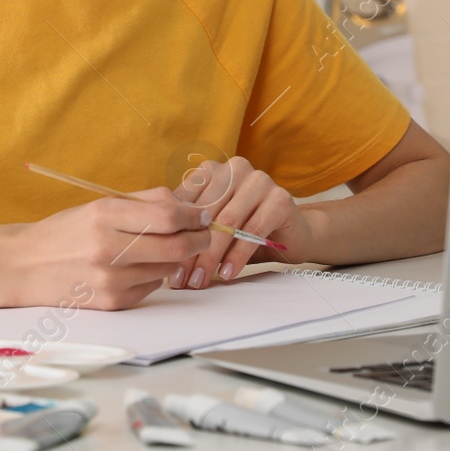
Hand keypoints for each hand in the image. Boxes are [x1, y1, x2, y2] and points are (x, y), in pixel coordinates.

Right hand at [13, 188, 213, 309]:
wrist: (27, 266)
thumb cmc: (67, 232)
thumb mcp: (98, 206)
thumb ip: (144, 202)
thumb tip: (188, 208)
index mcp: (104, 215)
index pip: (168, 216)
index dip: (193, 216)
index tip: (202, 215)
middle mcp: (108, 248)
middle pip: (176, 247)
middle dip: (198, 240)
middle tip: (202, 234)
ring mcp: (110, 279)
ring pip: (167, 269)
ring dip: (174, 259)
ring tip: (159, 249)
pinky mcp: (112, 302)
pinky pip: (151, 288)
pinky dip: (153, 276)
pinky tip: (135, 268)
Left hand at [170, 156, 315, 288]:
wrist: (292, 234)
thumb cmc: (245, 231)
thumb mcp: (212, 226)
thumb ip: (189, 227)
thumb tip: (156, 250)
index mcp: (212, 170)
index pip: (186, 201)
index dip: (173, 234)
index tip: (164, 264)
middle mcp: (235, 169)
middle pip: (205, 213)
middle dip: (190, 250)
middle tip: (180, 279)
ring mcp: (259, 180)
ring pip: (227, 222)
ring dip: (210, 257)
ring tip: (199, 281)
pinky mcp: (280, 198)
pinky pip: (252, 231)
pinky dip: (237, 256)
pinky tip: (226, 274)